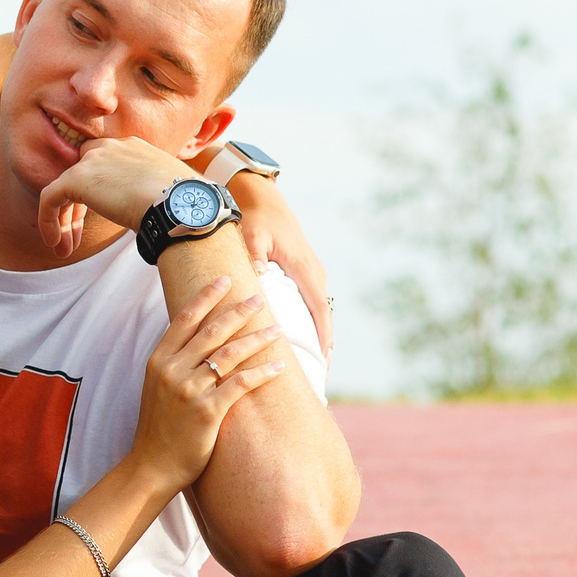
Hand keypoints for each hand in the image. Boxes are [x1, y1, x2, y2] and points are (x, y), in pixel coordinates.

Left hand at [38, 137, 193, 255]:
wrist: (180, 206)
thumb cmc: (185, 206)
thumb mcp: (169, 192)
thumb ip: (153, 193)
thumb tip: (158, 214)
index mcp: (133, 148)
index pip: (102, 165)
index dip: (95, 193)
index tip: (99, 218)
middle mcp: (111, 147)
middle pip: (80, 174)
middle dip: (75, 208)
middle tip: (75, 238)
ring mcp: (93, 160)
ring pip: (64, 188)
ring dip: (63, 220)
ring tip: (64, 249)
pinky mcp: (77, 178)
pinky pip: (50, 198)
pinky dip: (48, 221)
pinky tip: (55, 244)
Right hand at [126, 277, 287, 491]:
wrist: (152, 465)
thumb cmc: (158, 428)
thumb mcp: (157, 387)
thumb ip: (174, 363)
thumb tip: (197, 341)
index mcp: (159, 360)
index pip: (185, 318)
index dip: (206, 296)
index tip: (224, 279)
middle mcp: (173, 370)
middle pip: (212, 331)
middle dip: (238, 311)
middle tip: (259, 297)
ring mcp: (189, 390)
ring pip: (229, 354)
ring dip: (257, 338)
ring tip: (277, 329)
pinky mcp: (208, 411)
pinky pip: (241, 384)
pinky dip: (262, 372)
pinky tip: (279, 366)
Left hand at [227, 173, 331, 356]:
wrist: (263, 197)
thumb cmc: (256, 217)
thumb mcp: (251, 235)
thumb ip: (253, 256)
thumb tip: (257, 274)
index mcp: (304, 268)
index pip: (319, 310)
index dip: (323, 337)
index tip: (323, 363)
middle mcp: (313, 273)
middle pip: (324, 317)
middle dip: (324, 347)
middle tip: (320, 379)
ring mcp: (312, 272)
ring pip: (320, 311)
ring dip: (319, 337)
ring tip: (314, 368)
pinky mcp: (305, 272)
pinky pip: (313, 303)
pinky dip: (313, 324)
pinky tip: (305, 342)